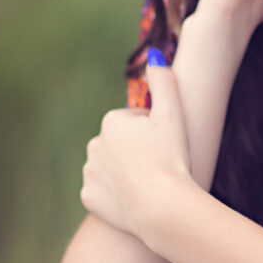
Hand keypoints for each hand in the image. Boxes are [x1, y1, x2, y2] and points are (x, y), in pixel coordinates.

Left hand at [80, 55, 199, 237]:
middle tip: (160, 163)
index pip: (136, 122)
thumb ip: (164, 80)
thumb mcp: (173, 112)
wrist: (162, 207)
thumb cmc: (171, 157)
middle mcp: (94, 143)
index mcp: (112, 121)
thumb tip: (153, 56)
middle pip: (122, 143)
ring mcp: (89, 172)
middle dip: (138, 150)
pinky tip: (134, 197)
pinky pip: (103, 191)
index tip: (165, 144)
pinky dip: (117, 193)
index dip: (155, 132)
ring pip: (112, 166)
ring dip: (127, 170)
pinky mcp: (88, 197)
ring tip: (149, 181)